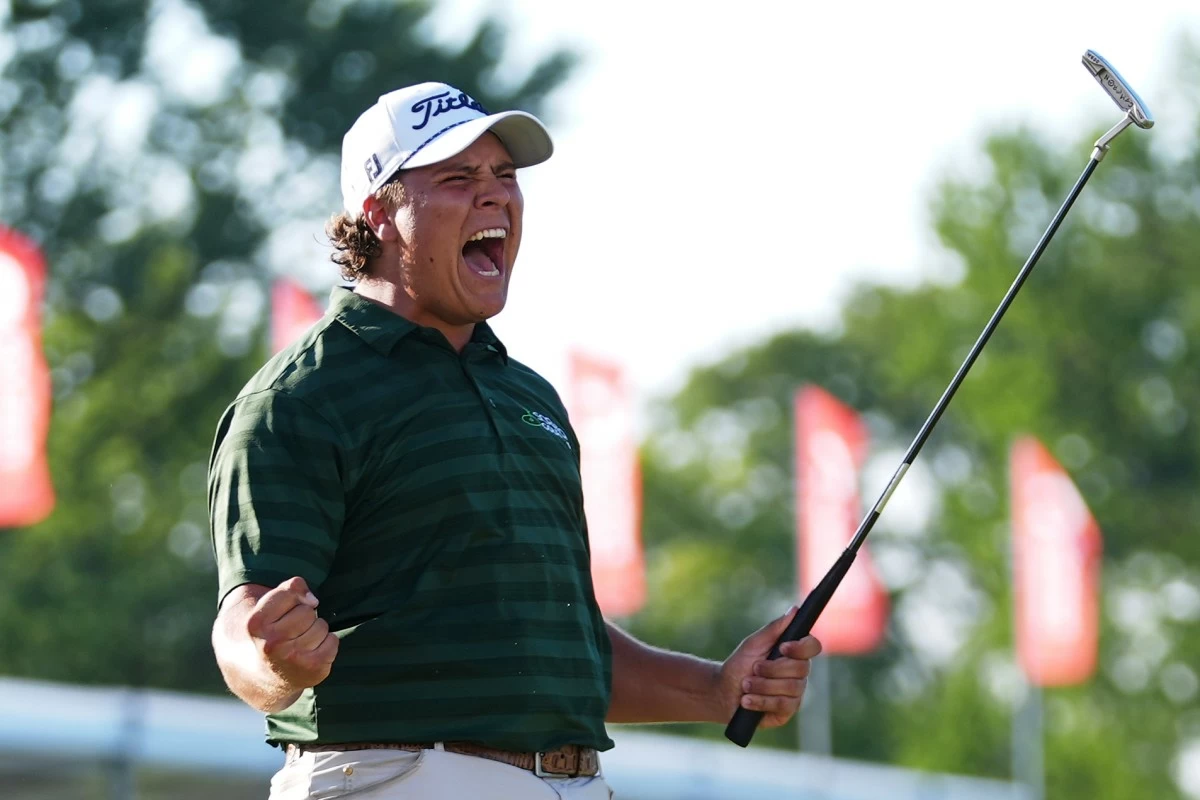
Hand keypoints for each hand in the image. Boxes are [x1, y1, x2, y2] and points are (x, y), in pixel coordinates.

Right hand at [245, 576, 339, 689]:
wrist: (263, 677)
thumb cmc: (270, 633)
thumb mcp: (266, 607)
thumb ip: (288, 590)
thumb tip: (313, 601)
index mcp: (257, 623)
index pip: (291, 591)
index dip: (293, 598)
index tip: (285, 610)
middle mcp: (272, 643)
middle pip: (308, 611)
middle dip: (304, 616)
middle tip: (292, 631)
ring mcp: (293, 658)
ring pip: (321, 626)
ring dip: (315, 630)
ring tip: (299, 642)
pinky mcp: (313, 669)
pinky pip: (333, 640)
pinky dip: (326, 643)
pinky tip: (310, 652)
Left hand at [717, 607, 821, 727]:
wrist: (724, 690)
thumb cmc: (741, 663)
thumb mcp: (754, 643)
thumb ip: (775, 628)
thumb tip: (794, 609)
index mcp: (794, 654)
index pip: (813, 646)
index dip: (801, 647)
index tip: (782, 647)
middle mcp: (799, 674)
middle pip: (801, 668)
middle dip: (772, 669)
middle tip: (754, 668)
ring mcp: (795, 693)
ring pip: (792, 688)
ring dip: (763, 686)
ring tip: (745, 685)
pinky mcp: (787, 711)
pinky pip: (782, 706)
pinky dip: (761, 701)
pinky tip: (747, 700)